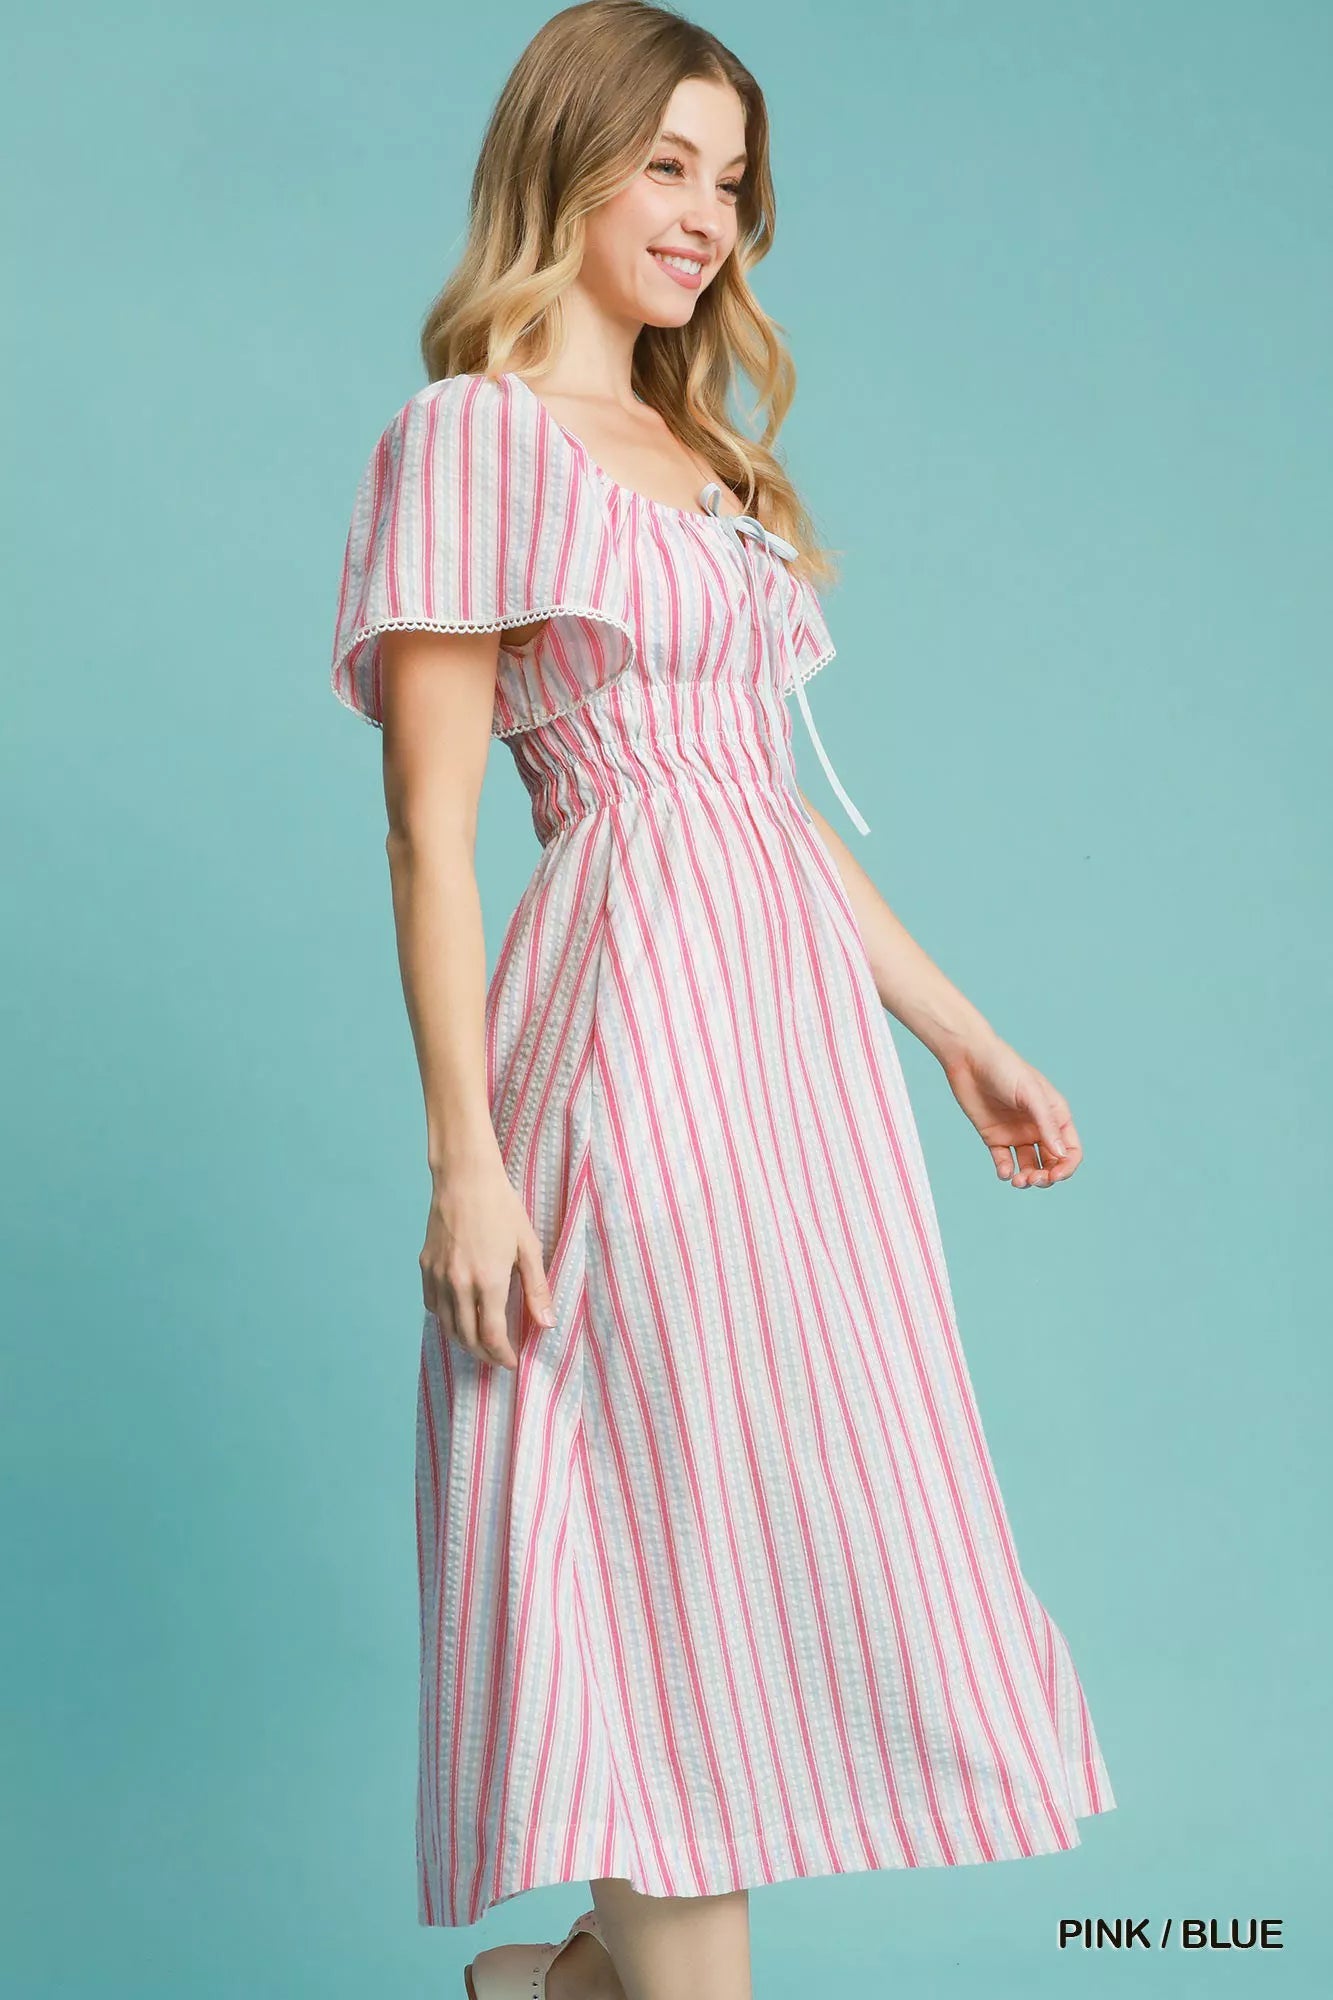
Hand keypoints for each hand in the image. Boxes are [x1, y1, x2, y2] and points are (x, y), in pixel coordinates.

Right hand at [420, 1153, 556, 1367]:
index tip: (512, 1362)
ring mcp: (439, 1275)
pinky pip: (432, 1305)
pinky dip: (445, 1318)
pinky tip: (459, 1317)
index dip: (503, 1355)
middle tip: (499, 1358)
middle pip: (467, 1337)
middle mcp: (460, 1283)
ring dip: (464, 1341)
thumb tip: (547, 1324)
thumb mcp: (528, 1246)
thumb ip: (537, 1289)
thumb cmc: (502, 1207)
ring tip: (480, 1343)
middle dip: (484, 1354)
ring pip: (447, 1325)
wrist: (465, 1178)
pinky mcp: (425, 1265)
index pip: (492, 1336)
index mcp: (489, 1280)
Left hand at [941, 1036, 1081, 1187]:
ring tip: (1018, 1180)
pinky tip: (1004, 1172)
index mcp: (1055, 1115)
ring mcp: (1017, 1133)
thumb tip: (1062, 1154)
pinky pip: (1004, 1161)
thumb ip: (1047, 1125)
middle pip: (1051, 1163)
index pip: (1070, 1150)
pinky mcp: (995, 1137)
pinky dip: (1006, 1171)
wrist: (969, 1058)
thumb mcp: (1031, 1095)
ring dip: (1027, 1178)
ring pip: (1029, 1166)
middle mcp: (1038, 1127)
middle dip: (1046, 1177)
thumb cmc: (1005, 1068)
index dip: (1066, 1167)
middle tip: (1033, 1179)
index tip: (1054, 1176)